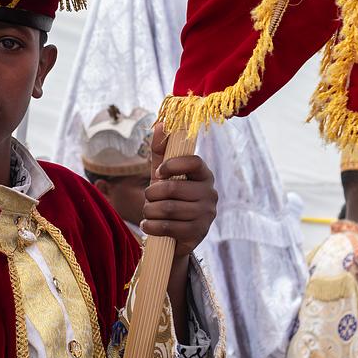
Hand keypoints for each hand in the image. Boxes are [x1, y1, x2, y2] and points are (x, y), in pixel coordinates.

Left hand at [143, 122, 217, 263]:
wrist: (173, 234)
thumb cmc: (168, 197)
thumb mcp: (163, 174)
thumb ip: (160, 150)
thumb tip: (160, 124)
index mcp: (204, 174)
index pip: (194, 162)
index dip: (173, 165)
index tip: (158, 172)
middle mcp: (210, 193)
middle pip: (174, 188)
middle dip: (152, 194)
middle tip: (147, 198)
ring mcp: (207, 215)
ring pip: (169, 208)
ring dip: (150, 211)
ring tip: (147, 212)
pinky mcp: (199, 233)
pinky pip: (169, 227)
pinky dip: (152, 226)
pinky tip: (148, 225)